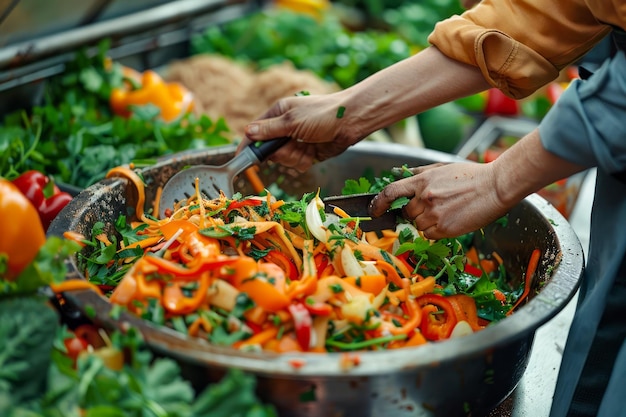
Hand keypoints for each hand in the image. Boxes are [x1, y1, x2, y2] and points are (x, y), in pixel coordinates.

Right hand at [242, 92, 366, 172]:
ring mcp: (296, 142)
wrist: (351, 122)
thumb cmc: (322, 114)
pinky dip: (304, 161)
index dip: (248, 146)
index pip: (255, 132)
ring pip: (283, 160)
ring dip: (294, 157)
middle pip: (269, 151)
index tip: (241, 159)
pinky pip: (297, 165)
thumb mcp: (292, 120)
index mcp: (277, 115)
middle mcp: (284, 129)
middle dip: (280, 153)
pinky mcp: (307, 154)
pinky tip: (313, 153)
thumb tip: (247, 132)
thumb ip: (269, 130)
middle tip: (292, 145)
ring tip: (307, 147)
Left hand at [369, 162, 512, 238]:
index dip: (378, 203)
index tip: (375, 210)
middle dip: (414, 212)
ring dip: (426, 221)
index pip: (390, 192)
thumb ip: (420, 172)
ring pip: (417, 224)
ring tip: (447, 211)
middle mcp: (424, 197)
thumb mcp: (442, 167)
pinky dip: (435, 231)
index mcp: (422, 180)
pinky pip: (429, 234)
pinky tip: (451, 220)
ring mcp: (433, 213)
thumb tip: (400, 173)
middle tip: (433, 207)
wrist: (495, 187)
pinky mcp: (444, 228)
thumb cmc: (471, 175)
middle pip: (406, 212)